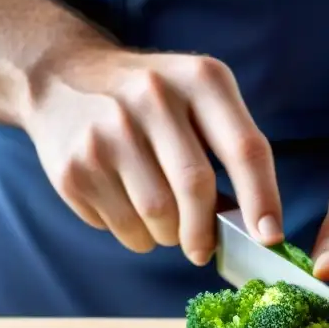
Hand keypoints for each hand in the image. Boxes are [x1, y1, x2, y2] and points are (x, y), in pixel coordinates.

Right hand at [23, 49, 282, 264]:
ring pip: (158, 216)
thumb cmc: (148, 102)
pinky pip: (122, 227)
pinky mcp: (75, 167)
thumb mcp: (194, 98)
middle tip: (202, 249)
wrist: (59, 78)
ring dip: (167, 235)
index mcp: (199, 79)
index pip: (245, 148)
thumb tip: (252, 226)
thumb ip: (226, 150)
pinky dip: (135, 234)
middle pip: (196, 188)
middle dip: (205, 231)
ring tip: (161, 219)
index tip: (269, 237)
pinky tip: (127, 208)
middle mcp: (154, 97)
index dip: (262, 198)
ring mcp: (108, 131)